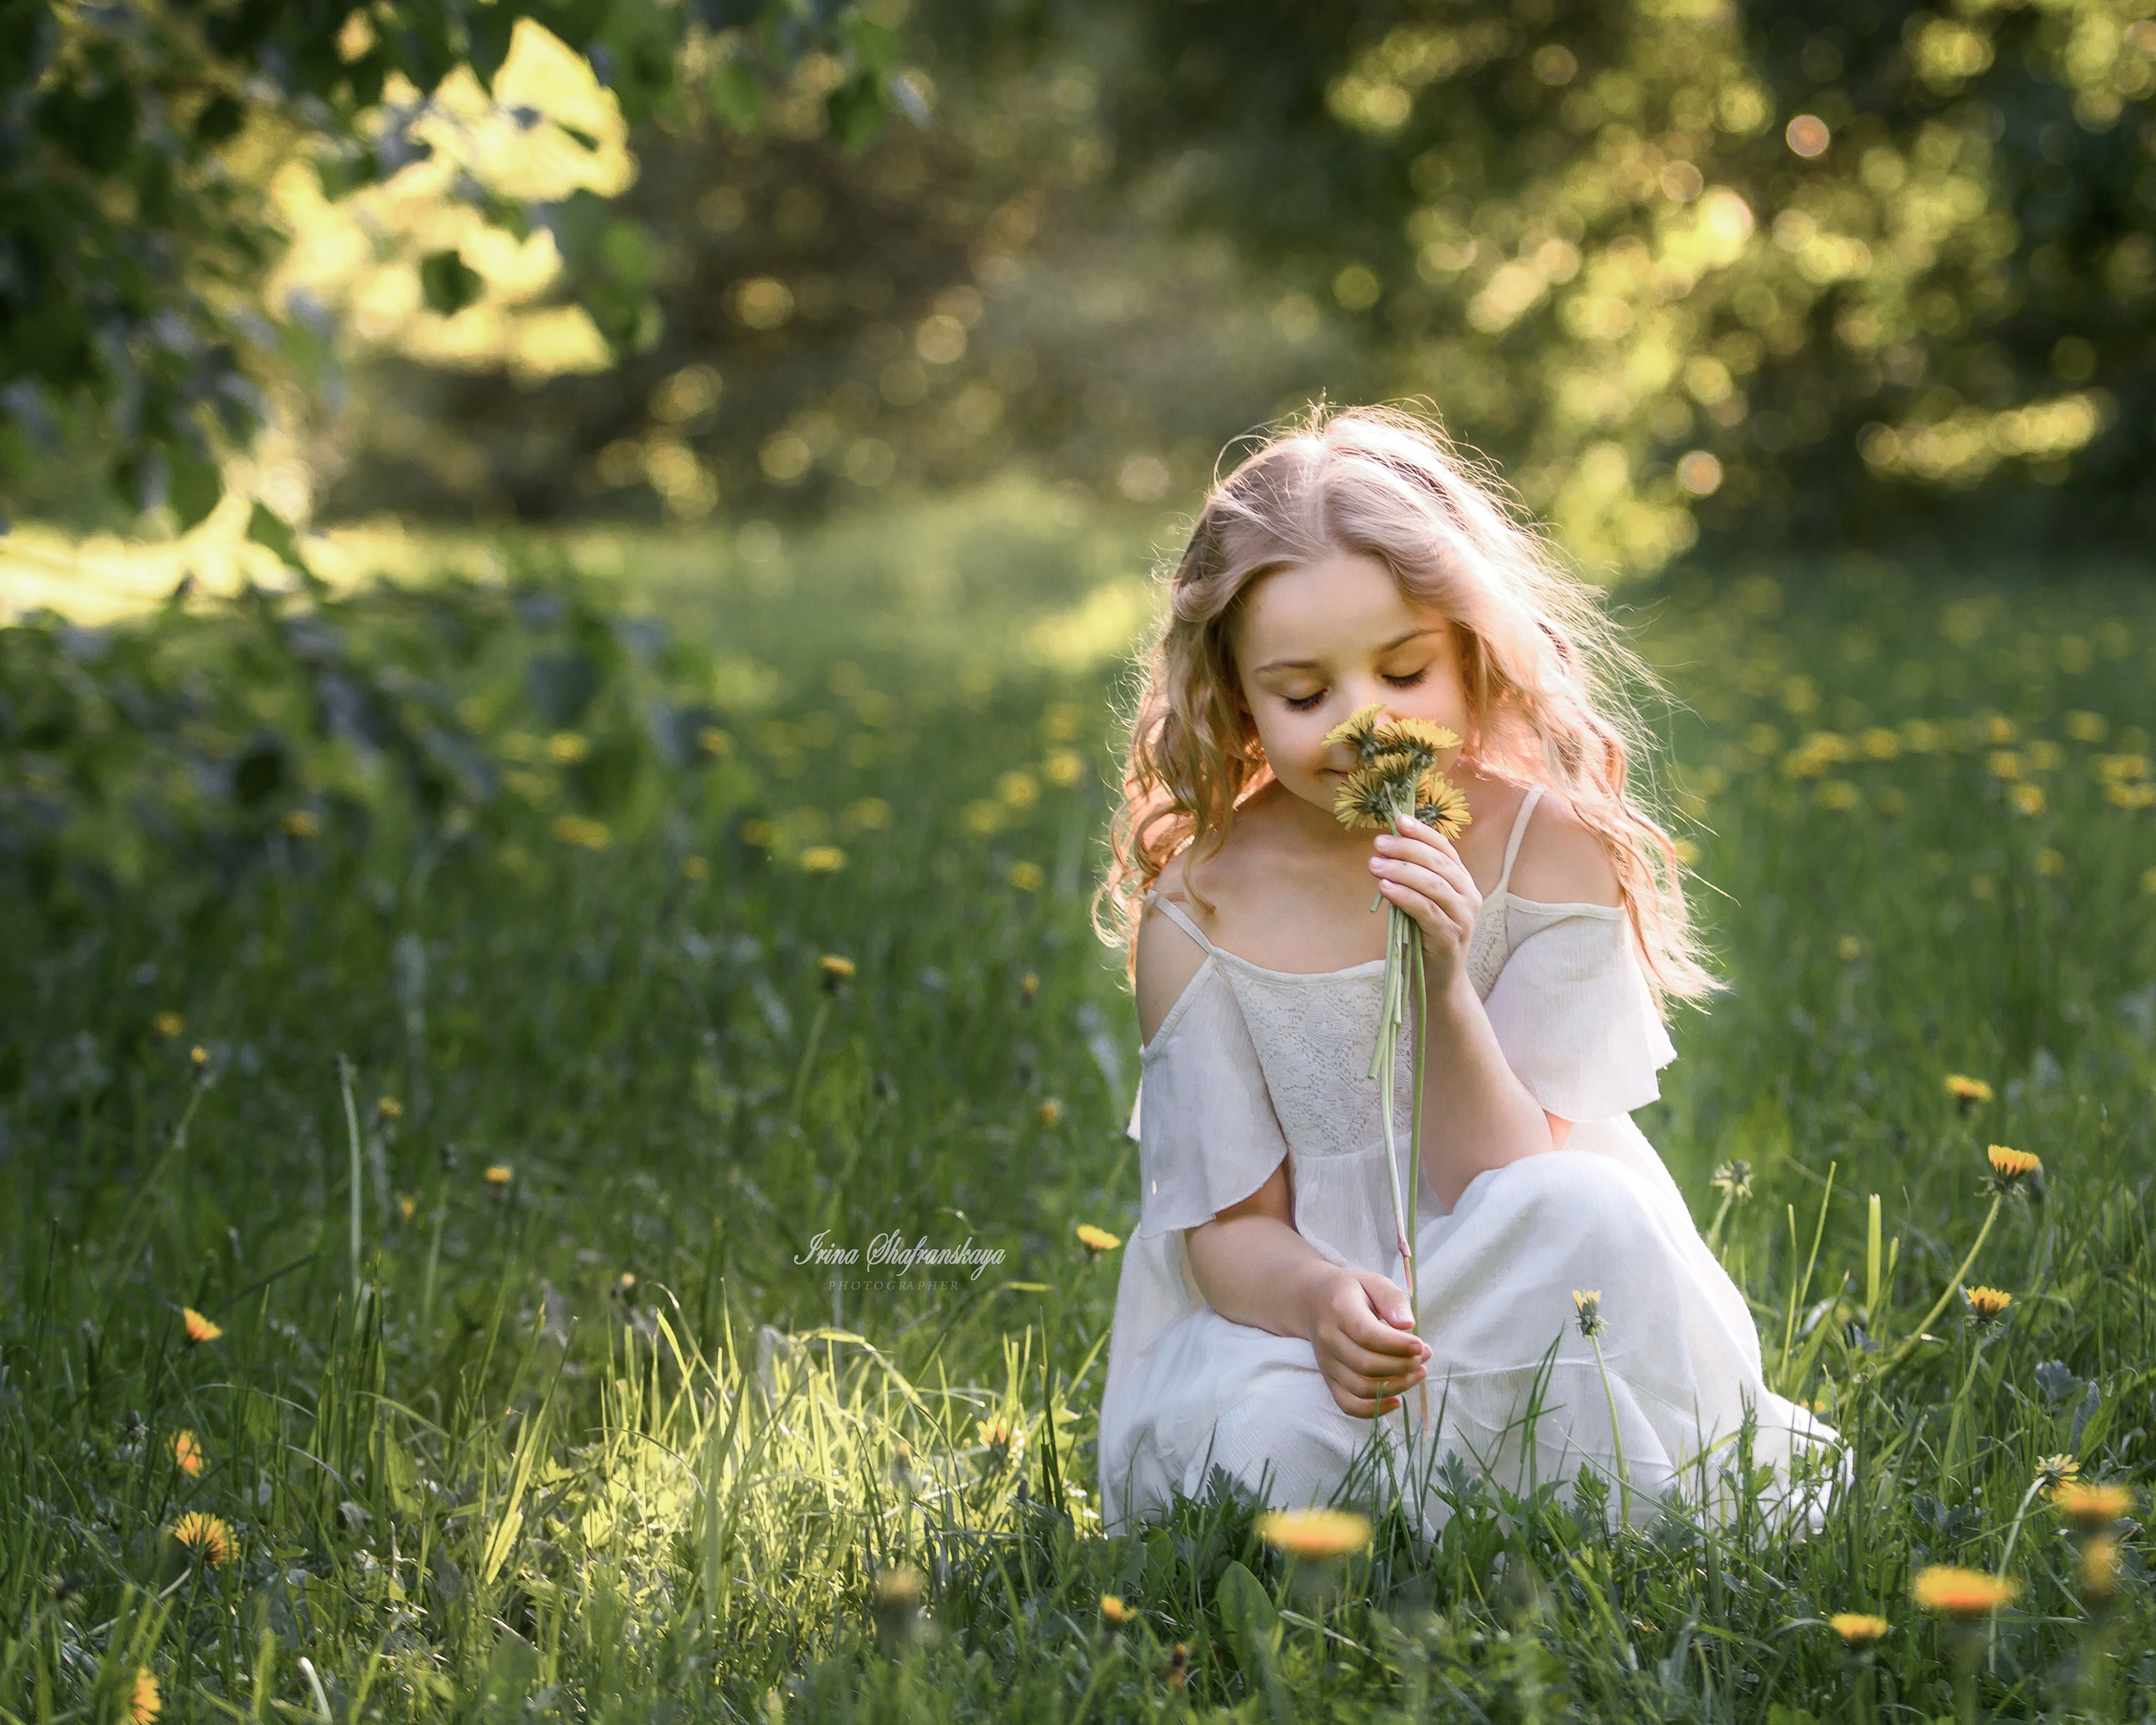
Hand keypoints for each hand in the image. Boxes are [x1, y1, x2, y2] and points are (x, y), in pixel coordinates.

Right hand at [1303, 1266, 1430, 1418]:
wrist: (1313, 1300)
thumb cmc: (1351, 1291)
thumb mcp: (1372, 1281)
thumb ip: (1392, 1298)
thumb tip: (1408, 1324)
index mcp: (1339, 1310)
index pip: (1367, 1335)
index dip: (1397, 1345)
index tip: (1421, 1345)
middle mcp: (1328, 1339)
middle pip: (1365, 1365)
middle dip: (1402, 1365)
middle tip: (1425, 1355)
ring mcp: (1326, 1363)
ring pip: (1360, 1388)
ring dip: (1396, 1386)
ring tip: (1419, 1372)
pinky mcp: (1329, 1379)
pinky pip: (1348, 1404)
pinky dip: (1373, 1410)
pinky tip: (1397, 1400)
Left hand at [1369, 812, 1482, 992]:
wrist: (1439, 981)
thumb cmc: (1424, 937)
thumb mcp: (1420, 902)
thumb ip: (1412, 879)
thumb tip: (1385, 850)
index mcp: (1463, 883)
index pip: (1446, 849)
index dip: (1423, 833)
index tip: (1399, 820)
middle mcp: (1469, 896)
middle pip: (1439, 864)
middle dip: (1407, 849)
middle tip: (1378, 843)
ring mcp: (1462, 917)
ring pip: (1433, 885)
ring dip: (1401, 870)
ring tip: (1374, 865)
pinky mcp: (1450, 937)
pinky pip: (1426, 910)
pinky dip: (1404, 896)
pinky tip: (1384, 888)